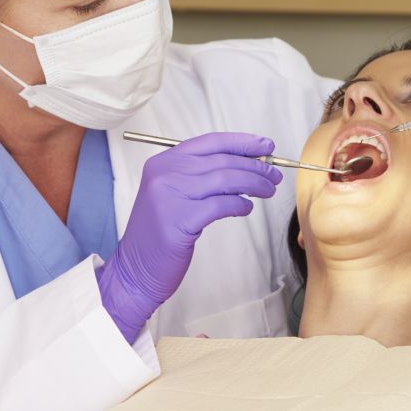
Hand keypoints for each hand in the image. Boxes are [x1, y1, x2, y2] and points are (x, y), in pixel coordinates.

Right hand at [96, 133, 282, 342]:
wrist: (135, 268)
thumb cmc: (160, 232)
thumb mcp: (174, 193)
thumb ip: (201, 175)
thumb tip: (248, 164)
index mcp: (164, 161)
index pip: (211, 142)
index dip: (243, 142)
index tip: (266, 147)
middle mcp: (165, 173)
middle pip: (222, 161)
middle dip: (255, 166)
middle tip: (274, 175)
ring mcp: (170, 196)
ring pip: (226, 180)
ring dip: (254, 184)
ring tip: (267, 190)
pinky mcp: (180, 220)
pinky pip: (221, 205)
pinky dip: (240, 205)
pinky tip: (246, 209)